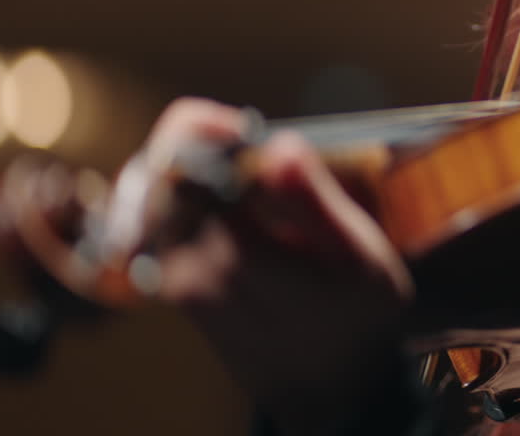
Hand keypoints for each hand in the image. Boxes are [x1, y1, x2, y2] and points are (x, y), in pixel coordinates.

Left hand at [114, 98, 414, 434]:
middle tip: (249, 144)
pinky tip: (237, 206)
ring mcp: (175, 284)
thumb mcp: (361, 257)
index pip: (182, 167)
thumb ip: (314, 201)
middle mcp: (189, 271)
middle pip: (162, 177)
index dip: (204, 130)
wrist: (333, 390)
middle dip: (200, 146)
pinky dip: (193, 199)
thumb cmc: (358, 319)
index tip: (243, 128)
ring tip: (249, 175)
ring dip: (195, 172)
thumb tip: (277, 145)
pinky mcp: (174, 289)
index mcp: (235, 256)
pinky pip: (164, 224)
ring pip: (158, 199)